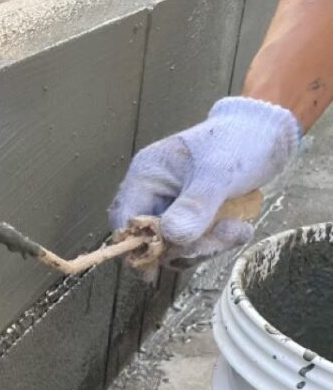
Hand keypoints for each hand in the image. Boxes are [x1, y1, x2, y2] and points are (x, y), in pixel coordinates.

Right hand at [108, 97, 299, 265]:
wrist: (265, 134)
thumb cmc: (239, 142)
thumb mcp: (219, 173)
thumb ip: (195, 205)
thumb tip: (171, 236)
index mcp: (146, 175)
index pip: (125, 221)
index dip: (140, 244)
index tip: (169, 256)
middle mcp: (152, 193)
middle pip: (149, 240)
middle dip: (185, 247)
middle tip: (222, 239)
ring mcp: (170, 207)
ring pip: (172, 247)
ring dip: (205, 247)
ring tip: (237, 230)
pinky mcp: (189, 217)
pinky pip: (191, 243)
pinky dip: (214, 243)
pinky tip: (239, 228)